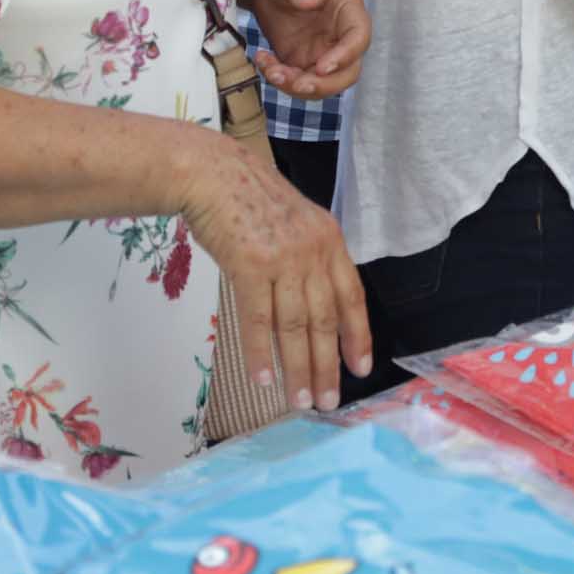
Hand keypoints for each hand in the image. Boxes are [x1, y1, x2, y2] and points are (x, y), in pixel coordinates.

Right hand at [179, 132, 373, 411]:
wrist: (212, 172)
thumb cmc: (248, 200)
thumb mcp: (296, 222)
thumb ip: (309, 259)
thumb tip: (314, 309)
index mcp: (329, 240)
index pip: (352, 296)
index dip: (357, 335)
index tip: (360, 368)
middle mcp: (313, 251)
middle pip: (325, 320)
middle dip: (328, 366)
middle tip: (328, 401)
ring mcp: (283, 258)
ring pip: (296, 326)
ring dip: (298, 369)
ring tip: (299, 400)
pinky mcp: (250, 265)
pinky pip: (259, 319)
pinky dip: (261, 352)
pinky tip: (264, 379)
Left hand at [243, 0, 369, 101]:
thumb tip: (310, 0)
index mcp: (347, 7)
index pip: (359, 37)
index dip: (346, 56)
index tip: (321, 67)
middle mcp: (340, 35)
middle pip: (348, 71)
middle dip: (323, 84)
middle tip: (296, 84)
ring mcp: (322, 51)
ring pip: (323, 84)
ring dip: (298, 86)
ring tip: (271, 71)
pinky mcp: (301, 62)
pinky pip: (297, 81)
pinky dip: (280, 79)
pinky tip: (262, 60)